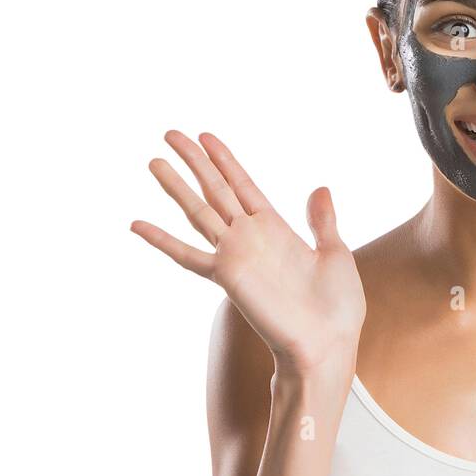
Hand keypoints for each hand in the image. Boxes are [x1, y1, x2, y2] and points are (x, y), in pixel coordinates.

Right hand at [131, 130, 366, 378]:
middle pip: (216, 190)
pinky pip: (188, 256)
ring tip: (154, 160)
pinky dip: (162, 240)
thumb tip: (320, 188)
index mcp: (276, 229)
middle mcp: (251, 238)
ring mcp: (237, 255)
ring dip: (177, 187)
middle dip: (195, 162)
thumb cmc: (337, 306)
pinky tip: (137, 224)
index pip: (243, 185)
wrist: (329, 342)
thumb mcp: (335, 253)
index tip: (206, 136)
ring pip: (199, 212)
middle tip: (171, 133)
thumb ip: (321, 221)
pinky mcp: (227, 276)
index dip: (225, 161)